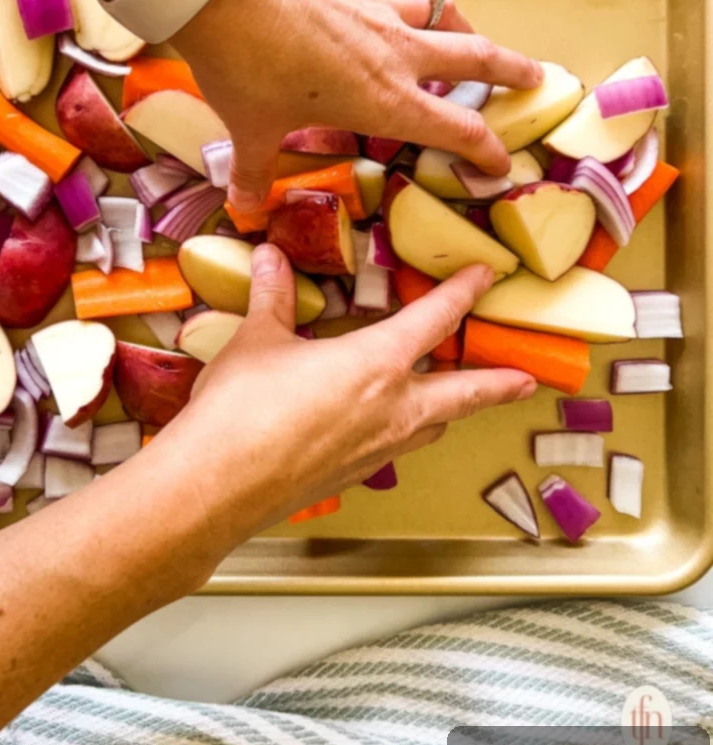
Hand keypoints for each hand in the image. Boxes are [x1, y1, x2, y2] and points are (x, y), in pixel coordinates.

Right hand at [156, 245, 536, 549]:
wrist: (219, 484)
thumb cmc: (242, 409)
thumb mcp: (257, 340)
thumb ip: (273, 298)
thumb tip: (272, 260)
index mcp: (376, 363)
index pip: (434, 319)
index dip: (462, 293)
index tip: (485, 277)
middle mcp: (392, 408)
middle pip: (464, 393)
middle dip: (498, 383)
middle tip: (526, 380)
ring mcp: (377, 449)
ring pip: (432, 426)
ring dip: (450, 411)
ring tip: (453, 403)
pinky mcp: (353, 477)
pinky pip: (395, 449)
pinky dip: (403, 434)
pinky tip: (382, 430)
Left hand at [174, 0, 543, 213]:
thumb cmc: (244, 65)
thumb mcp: (250, 129)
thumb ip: (254, 172)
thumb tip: (242, 210)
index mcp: (384, 99)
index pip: (458, 130)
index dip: (487, 151)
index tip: (502, 166)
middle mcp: (395, 53)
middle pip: (477, 57)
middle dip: (514, 71)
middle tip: (537, 80)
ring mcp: (378, 12)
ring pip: (444, 16)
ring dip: (465, 30)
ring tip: (469, 39)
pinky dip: (411, 11)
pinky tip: (391, 18)